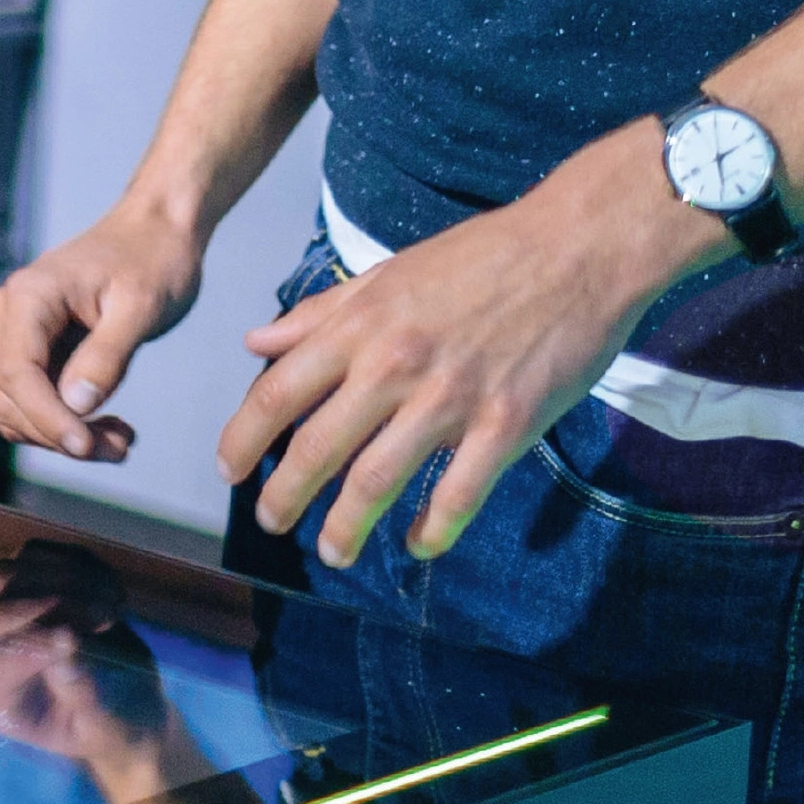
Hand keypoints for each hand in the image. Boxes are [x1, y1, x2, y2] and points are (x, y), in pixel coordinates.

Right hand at [0, 201, 208, 463]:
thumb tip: (75, 405)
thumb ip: (107, 356)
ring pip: (19, 406)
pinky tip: (111, 424)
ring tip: (121, 440)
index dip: (47, 418)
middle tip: (119, 448)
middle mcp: (12, 313)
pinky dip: (68, 422)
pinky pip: (38, 398)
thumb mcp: (140, 308)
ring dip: (63, 434)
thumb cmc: (153, 259)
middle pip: (10, 397)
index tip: (88, 446)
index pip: (17, 373)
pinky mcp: (39, 348)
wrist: (157, 231)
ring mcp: (21, 332)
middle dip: (59, 432)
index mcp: (29, 297)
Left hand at [0, 543, 179, 771]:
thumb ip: (81, 693)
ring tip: (114, 606)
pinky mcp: (22, 584)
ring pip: (8, 575)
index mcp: (0, 704)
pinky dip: (74, 563)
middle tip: (105, 615)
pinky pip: (33, 555)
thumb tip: (65, 644)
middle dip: (48, 606)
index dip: (32, 647)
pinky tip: (112, 591)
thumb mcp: (106, 729)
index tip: (74, 635)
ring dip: (64, 579)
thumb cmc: (115, 728)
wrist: (128, 705)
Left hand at [218, 122, 696, 567]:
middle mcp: (393, 365)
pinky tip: (419, 545)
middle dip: (285, 494)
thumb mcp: (385, 274)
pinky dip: (434, 527)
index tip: (228, 470)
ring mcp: (451, 398)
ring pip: (379, 478)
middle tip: (270, 522)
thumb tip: (257, 341)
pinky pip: (460, 492)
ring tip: (331, 552)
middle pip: (318, 445)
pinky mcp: (508, 424)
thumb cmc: (479, 258)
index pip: (278, 392)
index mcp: (359, 326)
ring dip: (348, 525)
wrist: (575, 250)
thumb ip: (320, 314)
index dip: (244, 437)